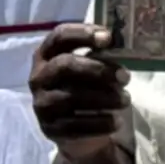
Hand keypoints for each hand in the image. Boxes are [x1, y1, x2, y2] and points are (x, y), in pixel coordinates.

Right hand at [30, 23, 129, 155]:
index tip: (108, 38)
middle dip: (98, 69)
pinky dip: (100, 123)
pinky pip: (75, 125)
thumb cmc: (85, 88)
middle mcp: (39, 77)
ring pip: (71, 97)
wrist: (75, 129)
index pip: (60, 37)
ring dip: (105, 98)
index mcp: (47, 55)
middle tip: (125, 77)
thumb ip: (99, 57)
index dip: (83, 34)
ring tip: (125, 100)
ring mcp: (42, 104)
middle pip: (65, 65)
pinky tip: (116, 121)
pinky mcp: (50, 128)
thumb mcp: (88, 69)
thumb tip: (121, 49)